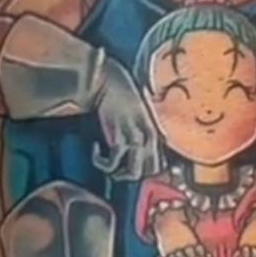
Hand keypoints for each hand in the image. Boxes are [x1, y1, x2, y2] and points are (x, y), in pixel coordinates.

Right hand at [92, 56, 161, 179]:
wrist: (110, 80)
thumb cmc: (122, 94)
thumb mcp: (138, 113)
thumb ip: (141, 129)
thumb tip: (138, 147)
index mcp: (155, 132)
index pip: (160, 164)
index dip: (147, 172)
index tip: (129, 169)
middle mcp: (149, 137)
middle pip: (151, 172)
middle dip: (134, 176)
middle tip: (117, 171)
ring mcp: (135, 138)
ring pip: (134, 172)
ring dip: (118, 174)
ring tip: (106, 164)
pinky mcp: (119, 137)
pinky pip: (112, 162)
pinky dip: (101, 162)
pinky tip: (95, 150)